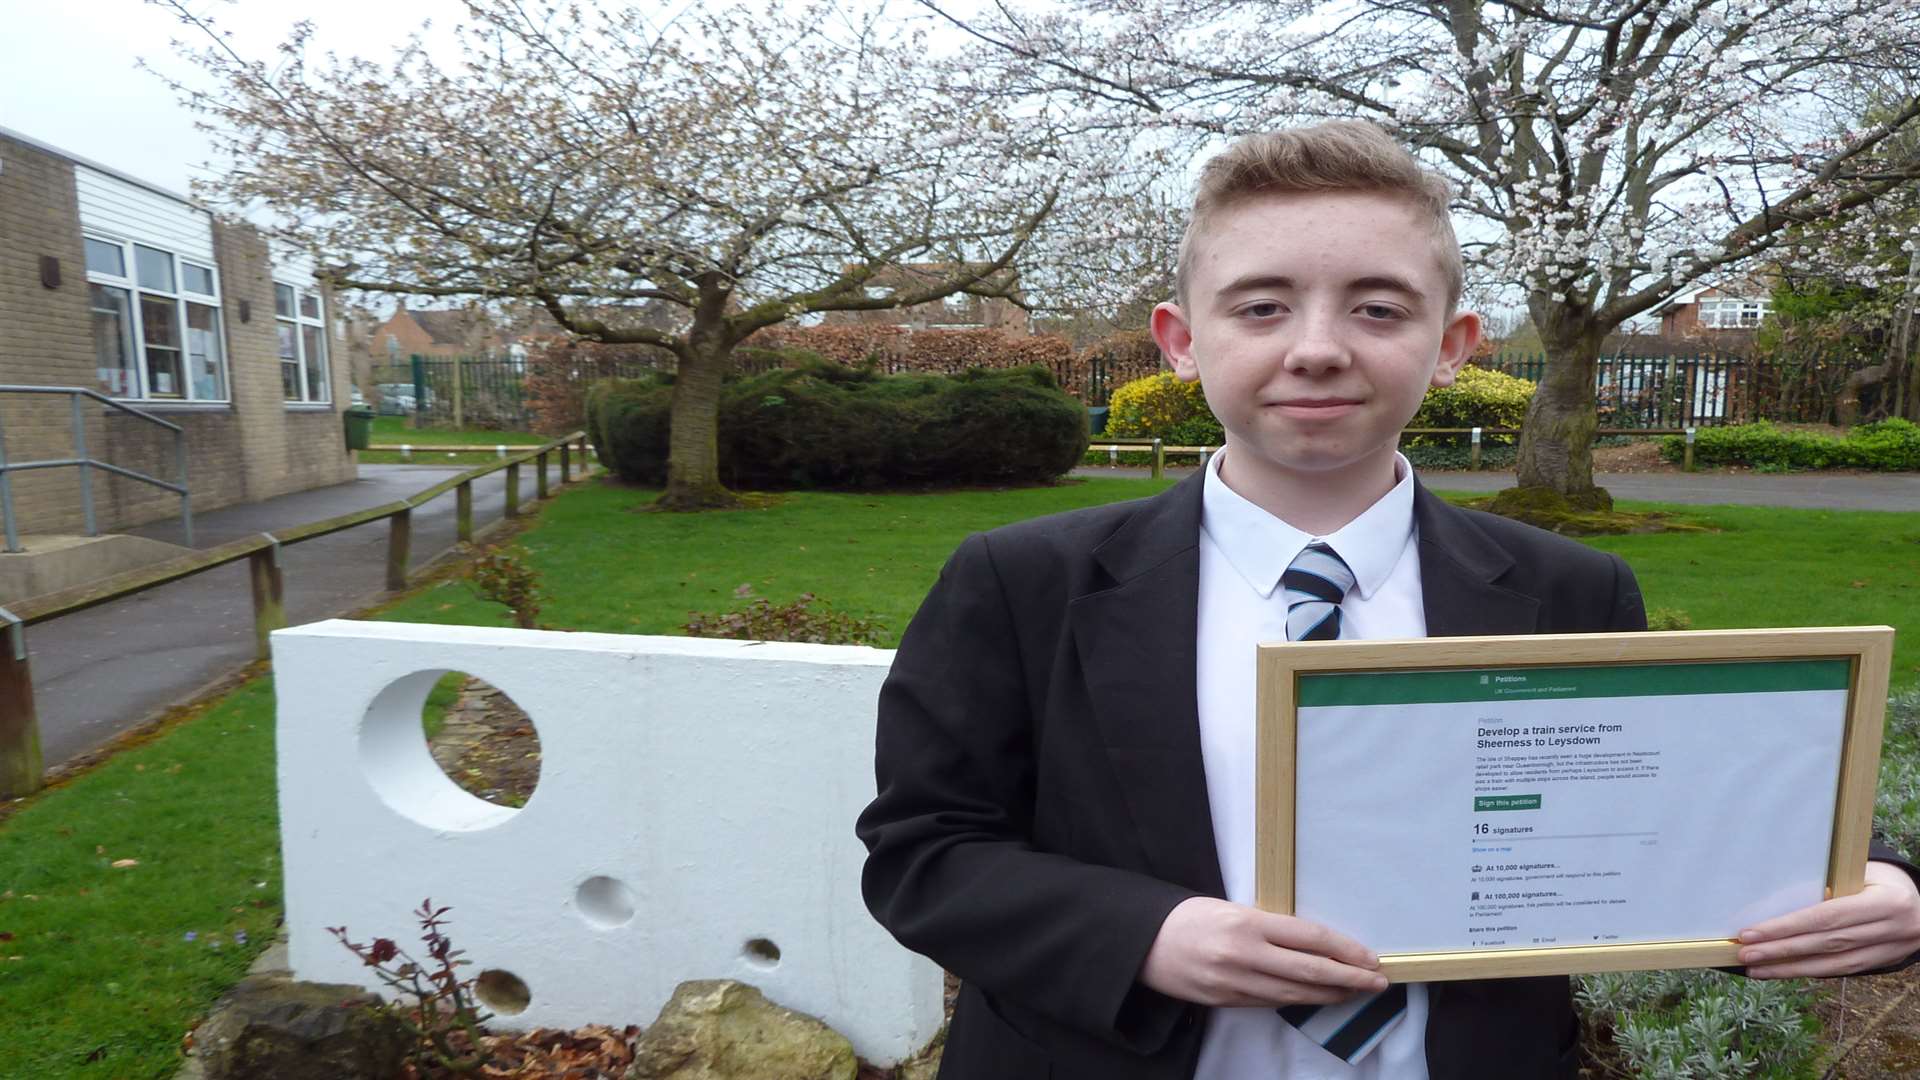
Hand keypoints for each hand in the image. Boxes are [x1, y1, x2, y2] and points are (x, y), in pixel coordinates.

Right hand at [1138, 896, 1387, 1006]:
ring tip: (1355, 992)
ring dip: (1330, 995)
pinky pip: (1271, 1003)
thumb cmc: (1188, 917)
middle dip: (1350, 978)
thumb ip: (1268, 925)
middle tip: (1377, 982)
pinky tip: (1317, 998)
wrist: (1142, 943)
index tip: (1369, 957)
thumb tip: (1313, 942)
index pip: (1309, 938)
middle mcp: (1244, 955)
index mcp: (1247, 923)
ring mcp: (1234, 983)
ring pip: (1295, 995)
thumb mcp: (1229, 908)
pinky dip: (1299, 1001)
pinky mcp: (1225, 1002)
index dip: (1345, 949)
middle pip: (1310, 971)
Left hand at [1738, 862, 1919, 977]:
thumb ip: (1830, 886)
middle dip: (1781, 950)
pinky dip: (1811, 971)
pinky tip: (1784, 971)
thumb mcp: (1862, 872)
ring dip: (1791, 968)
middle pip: (1826, 944)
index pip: (1826, 917)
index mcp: (1886, 901)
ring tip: (1757, 968)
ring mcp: (1891, 950)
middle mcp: (1892, 929)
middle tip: (1745, 954)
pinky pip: (1843, 970)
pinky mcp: (1884, 962)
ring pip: (1834, 965)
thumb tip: (1780, 901)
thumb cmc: (1881, 878)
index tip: (1751, 933)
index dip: (1787, 927)